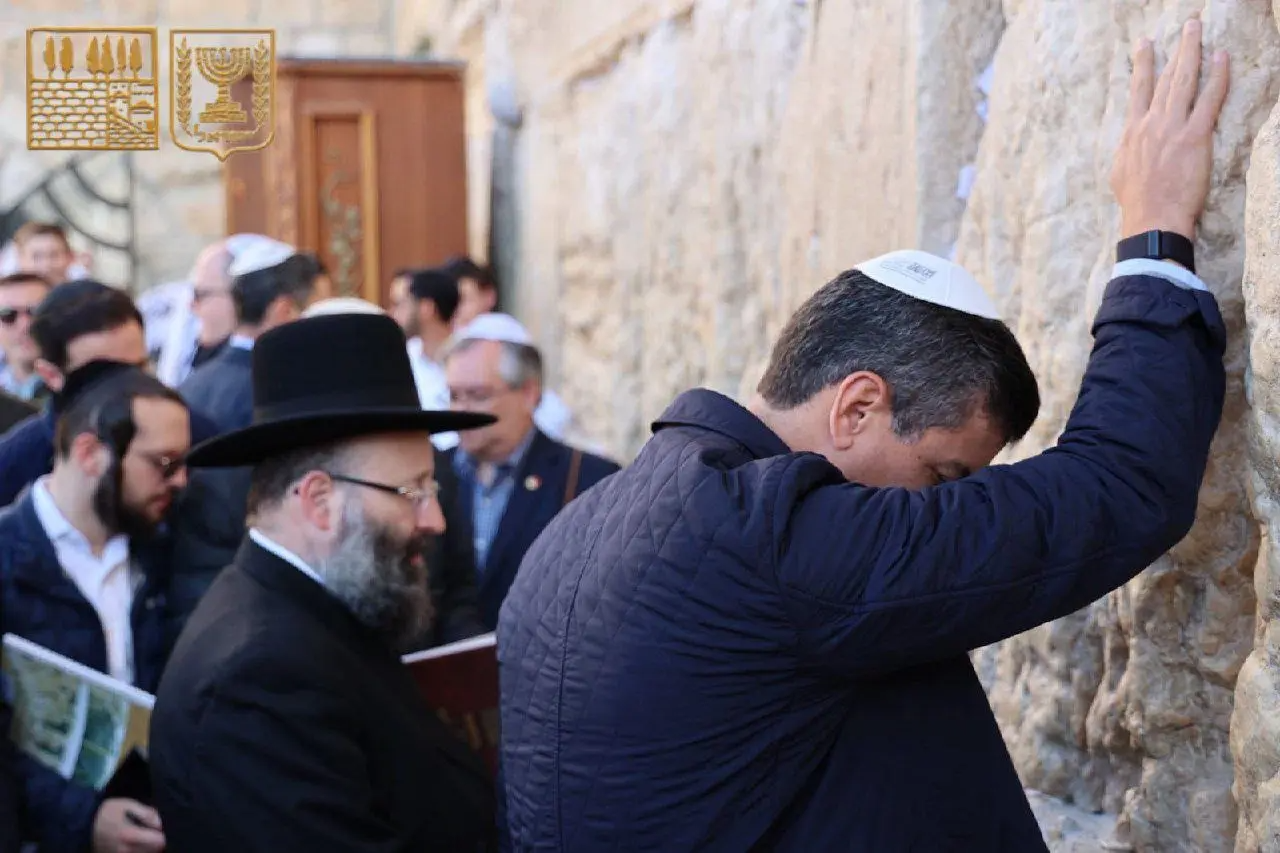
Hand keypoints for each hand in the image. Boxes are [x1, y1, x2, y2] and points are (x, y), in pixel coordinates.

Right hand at [92, 798, 165, 851]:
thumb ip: (148, 814)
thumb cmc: (108, 812)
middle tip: (151, 832)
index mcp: (130, 835)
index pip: (159, 842)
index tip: (159, 828)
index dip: (162, 834)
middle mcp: (126, 851)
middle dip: (156, 842)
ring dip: (147, 848)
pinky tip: (136, 843)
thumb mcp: (129, 805)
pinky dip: (139, 851)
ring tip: (143, 838)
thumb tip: (160, 826)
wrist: (84, 825)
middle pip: (154, 851)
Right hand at [1109, 16, 1229, 239]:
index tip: (1145, 44)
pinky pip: (1209, 100)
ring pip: (1183, 81)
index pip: (1138, 91)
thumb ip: (1127, 151)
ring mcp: (1172, 128)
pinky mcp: (1194, 137)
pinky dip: (1217, 77)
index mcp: (1132, 132)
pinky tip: (1222, 59)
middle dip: (1176, 49)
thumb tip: (1130, 144)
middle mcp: (1151, 124)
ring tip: (1198, 30)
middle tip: (1187, 26)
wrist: (1151, 218)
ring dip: (1192, 51)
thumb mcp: (1119, 172)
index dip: (1142, 65)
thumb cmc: (1135, 202)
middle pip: (1164, 78)